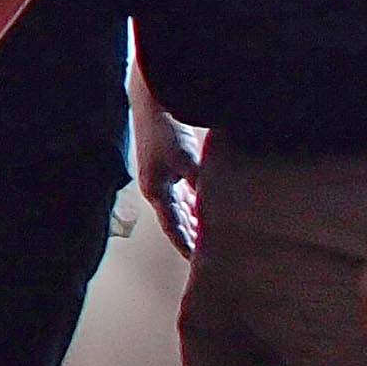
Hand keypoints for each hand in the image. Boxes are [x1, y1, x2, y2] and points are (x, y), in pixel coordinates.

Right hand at [133, 108, 201, 255]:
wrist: (151, 103)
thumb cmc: (165, 131)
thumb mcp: (186, 161)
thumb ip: (200, 185)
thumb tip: (215, 207)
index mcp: (156, 191)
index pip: (172, 227)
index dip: (185, 245)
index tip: (198, 262)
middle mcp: (156, 188)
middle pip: (175, 220)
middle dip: (191, 236)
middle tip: (210, 255)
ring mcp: (161, 177)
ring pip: (180, 207)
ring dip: (194, 220)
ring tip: (210, 236)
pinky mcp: (167, 165)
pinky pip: (182, 192)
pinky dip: (194, 203)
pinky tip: (206, 206)